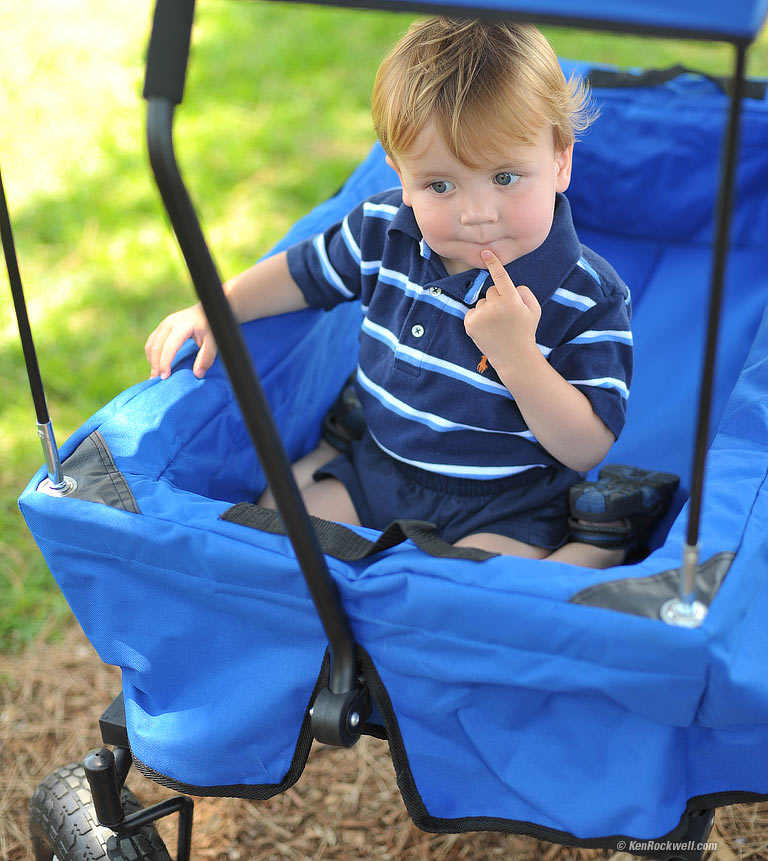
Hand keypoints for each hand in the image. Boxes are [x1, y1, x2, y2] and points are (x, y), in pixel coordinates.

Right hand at [145, 302, 216, 379]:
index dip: (165, 362)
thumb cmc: (211, 327)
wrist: (207, 311)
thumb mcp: (213, 342)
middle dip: (155, 364)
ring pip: (151, 344)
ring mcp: (164, 324)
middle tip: (156, 381)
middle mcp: (169, 323)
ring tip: (155, 376)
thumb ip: (206, 357)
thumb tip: (197, 374)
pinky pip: (152, 342)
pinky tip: (156, 365)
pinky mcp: (162, 327)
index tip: (165, 377)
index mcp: (182, 325)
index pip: (169, 346)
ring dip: (151, 360)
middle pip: (156, 346)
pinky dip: (152, 355)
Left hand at [463, 249, 540, 374]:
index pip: (501, 277)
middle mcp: (495, 306)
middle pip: (492, 291)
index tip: (485, 252)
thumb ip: (523, 292)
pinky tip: (488, 329)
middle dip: (498, 299)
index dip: (494, 263)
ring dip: (488, 309)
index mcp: (512, 300)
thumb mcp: (534, 309)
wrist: (513, 357)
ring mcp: (481, 316)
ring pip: (482, 301)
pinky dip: (479, 318)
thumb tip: (508, 285)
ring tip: (497, 326)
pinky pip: (474, 311)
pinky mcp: (470, 324)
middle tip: (507, 316)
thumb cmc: (525, 330)